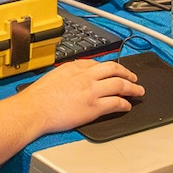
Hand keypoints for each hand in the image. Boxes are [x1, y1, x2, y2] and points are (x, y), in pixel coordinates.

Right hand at [18, 58, 141, 133]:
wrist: (34, 109)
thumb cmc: (37, 98)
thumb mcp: (52, 77)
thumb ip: (65, 76)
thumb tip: (69, 81)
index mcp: (74, 68)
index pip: (96, 63)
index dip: (108, 68)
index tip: (112, 71)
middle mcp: (85, 76)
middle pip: (113, 69)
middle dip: (126, 72)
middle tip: (132, 76)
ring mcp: (91, 91)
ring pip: (119, 84)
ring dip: (132, 87)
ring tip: (138, 90)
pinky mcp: (94, 106)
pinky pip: (116, 102)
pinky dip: (124, 103)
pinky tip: (127, 106)